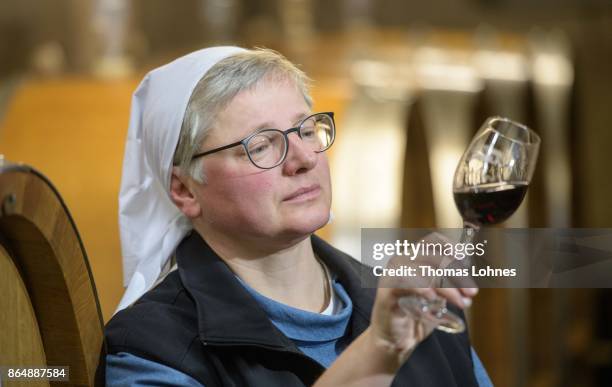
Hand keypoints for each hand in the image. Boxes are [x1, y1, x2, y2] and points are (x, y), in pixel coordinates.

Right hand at [368, 232, 478, 366]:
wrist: (396, 339)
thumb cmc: (415, 316)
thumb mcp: (437, 296)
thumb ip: (449, 286)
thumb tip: (470, 285)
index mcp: (413, 258)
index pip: (432, 241)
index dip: (449, 246)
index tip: (464, 259)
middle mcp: (401, 261)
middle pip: (432, 256)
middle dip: (456, 273)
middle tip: (471, 292)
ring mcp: (392, 274)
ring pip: (422, 270)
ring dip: (446, 287)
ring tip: (460, 302)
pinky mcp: (386, 290)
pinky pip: (404, 281)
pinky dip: (421, 287)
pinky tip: (432, 298)